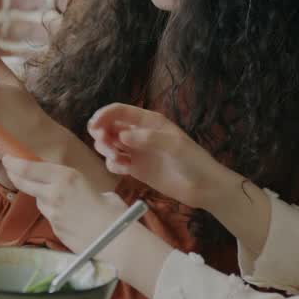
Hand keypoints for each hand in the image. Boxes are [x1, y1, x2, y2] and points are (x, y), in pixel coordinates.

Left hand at [1, 156, 129, 255]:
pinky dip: (53, 212)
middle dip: (15, 174)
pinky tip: (69, 215)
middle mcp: (54, 192)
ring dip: (40, 196)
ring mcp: (52, 212)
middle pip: (24, 182)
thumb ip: (78, 185)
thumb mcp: (94, 187)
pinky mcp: (54, 229)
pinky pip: (49, 215)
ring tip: (57, 197)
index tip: (7, 158)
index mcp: (66, 176)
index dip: (15, 163)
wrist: (118, 241)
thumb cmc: (114, 211)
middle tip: (10, 169)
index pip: (29, 168)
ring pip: (38, 200)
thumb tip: (74, 187)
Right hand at [88, 103, 231, 209]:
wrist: (203, 187)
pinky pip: (114, 162)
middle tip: (106, 146)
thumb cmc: (193, 161)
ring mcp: (135, 151)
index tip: (95, 127)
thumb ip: (149, 139)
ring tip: (119, 160)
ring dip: (106, 150)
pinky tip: (123, 169)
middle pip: (109, 126)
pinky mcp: (134, 168)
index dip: (104, 115)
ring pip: (108, 144)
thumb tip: (122, 137)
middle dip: (101, 134)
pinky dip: (113, 164)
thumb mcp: (175, 146)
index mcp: (148, 121)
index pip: (119, 111)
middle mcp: (138, 133)